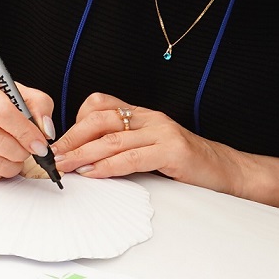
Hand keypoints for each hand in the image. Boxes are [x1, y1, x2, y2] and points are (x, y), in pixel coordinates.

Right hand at [0, 73, 56, 179]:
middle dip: (23, 152)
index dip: (27, 133)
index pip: (4, 114)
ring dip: (12, 164)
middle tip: (26, 148)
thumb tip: (46, 131)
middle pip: (1, 144)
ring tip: (11, 152)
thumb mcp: (8, 89)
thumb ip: (36, 103)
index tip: (41, 144)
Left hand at [52, 93, 245, 190]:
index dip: (75, 121)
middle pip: (100, 120)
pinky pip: (133, 158)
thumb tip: (83, 155)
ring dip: (83, 153)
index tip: (57, 140)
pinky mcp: (173, 151)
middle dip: (71, 137)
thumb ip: (124, 144)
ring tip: (65, 165)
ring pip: (113, 139)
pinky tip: (93, 173)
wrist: (227, 170)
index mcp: (142, 114)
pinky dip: (109, 166)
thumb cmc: (185, 162)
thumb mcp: (150, 146)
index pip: (99, 105)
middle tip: (52, 154)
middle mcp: (150, 118)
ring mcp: (163, 133)